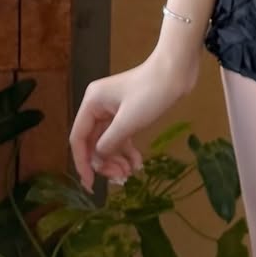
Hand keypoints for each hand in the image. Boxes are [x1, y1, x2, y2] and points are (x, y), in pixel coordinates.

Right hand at [69, 48, 199, 190]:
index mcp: (92, 103)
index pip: (78, 138)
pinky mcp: (128, 112)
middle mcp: (98, 106)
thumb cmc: (150, 93)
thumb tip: (97, 160)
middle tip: (120, 178)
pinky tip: (137, 163)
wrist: (177, 71)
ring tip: (130, 173)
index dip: (82, 163)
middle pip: (93, 142)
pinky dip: (127, 151)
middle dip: (105, 162)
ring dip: (117, 159)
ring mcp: (113, 109)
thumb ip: (108, 144)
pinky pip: (121, 137)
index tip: (92, 185)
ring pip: (108, 142)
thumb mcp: (127, 122)